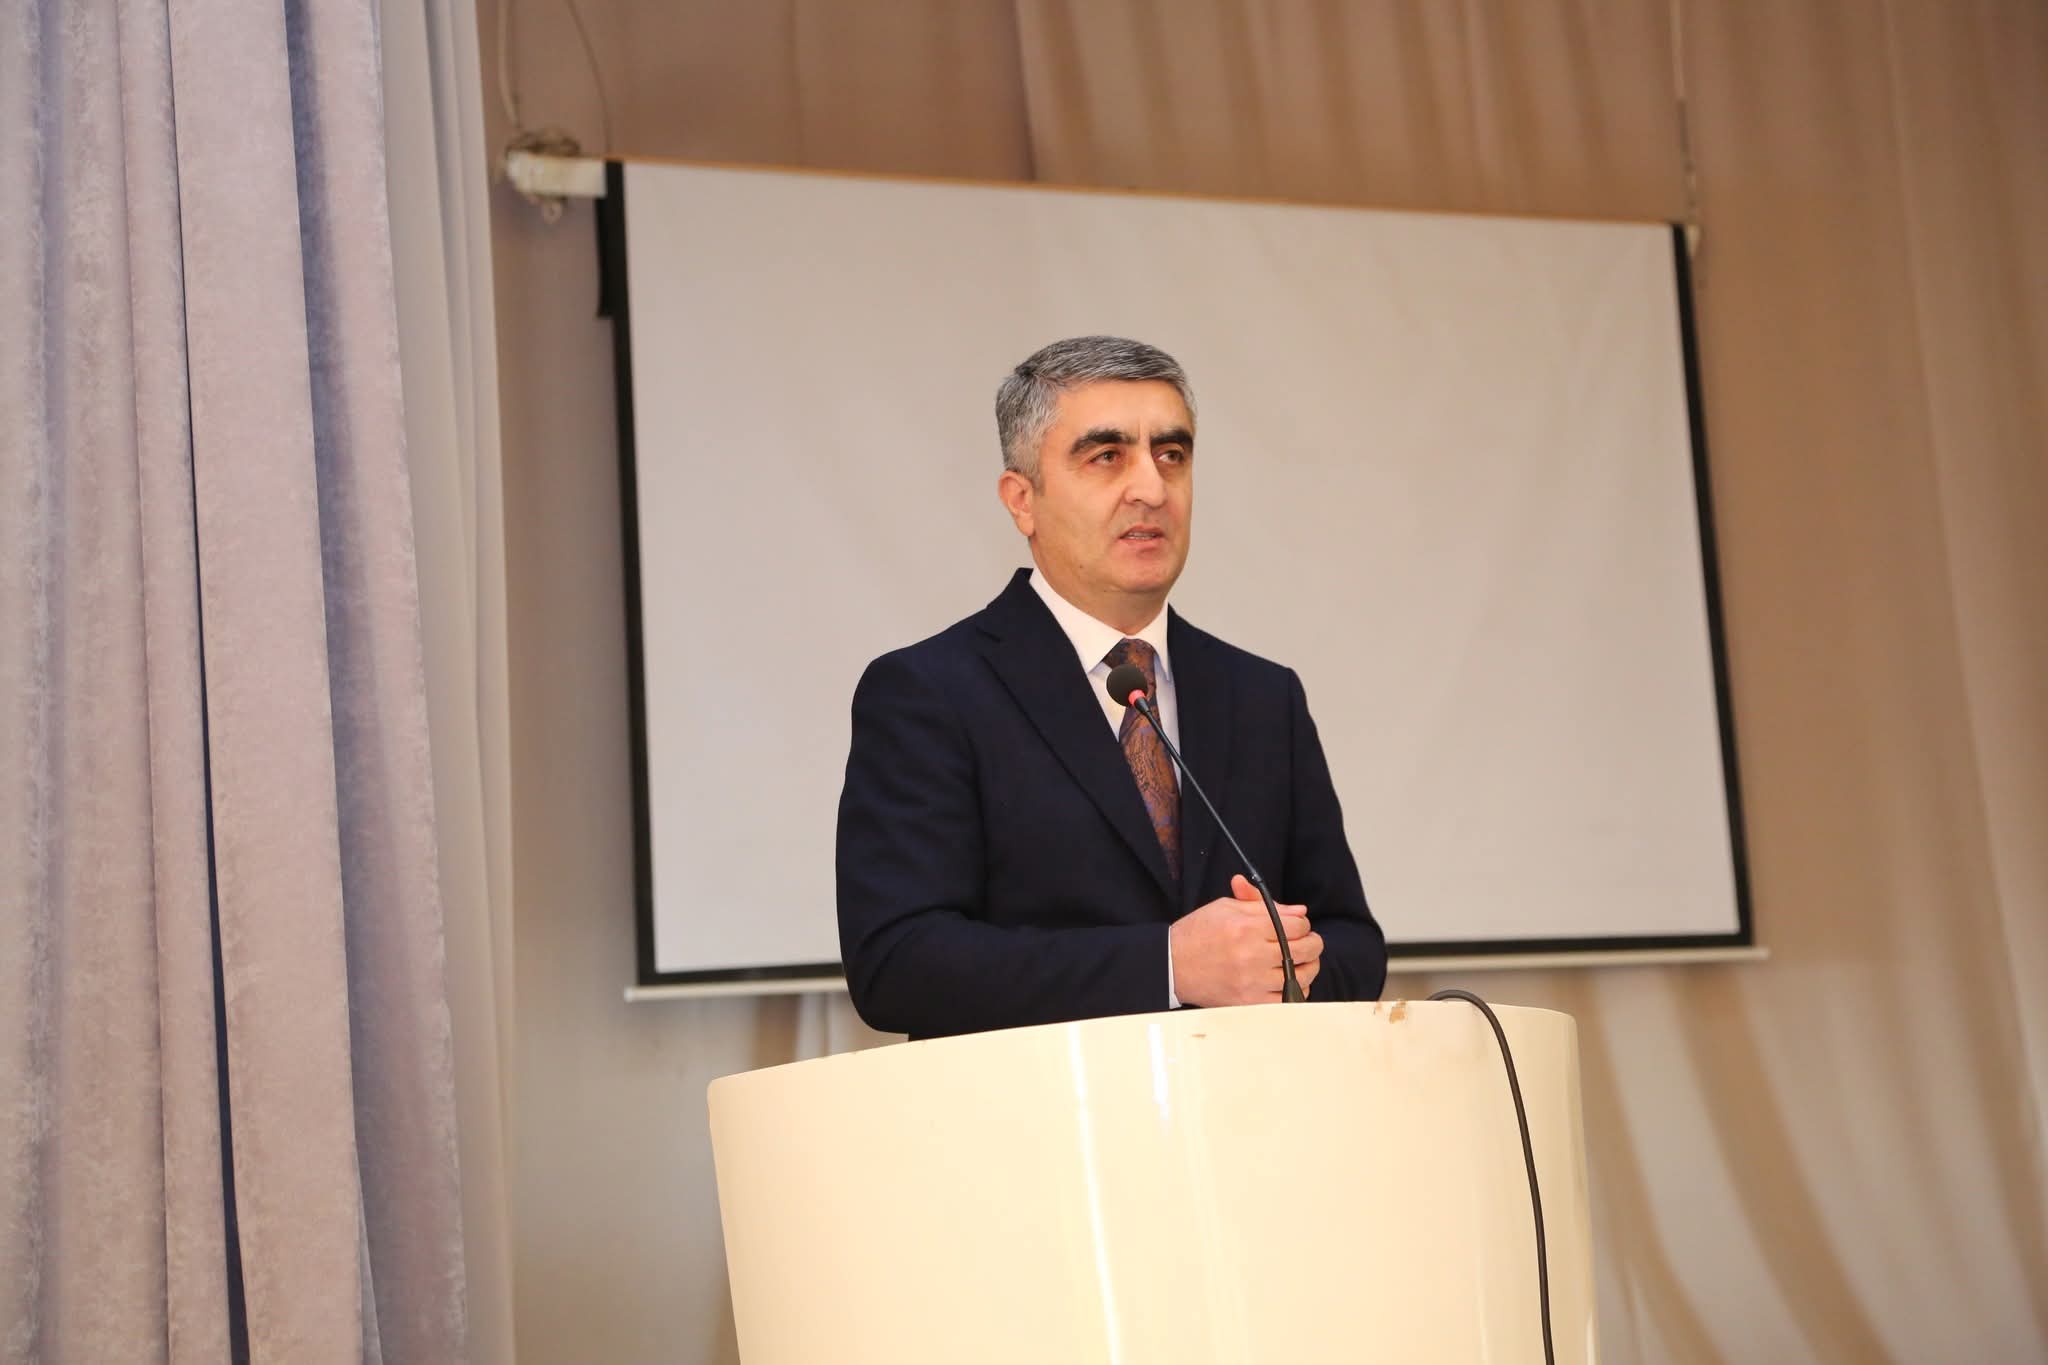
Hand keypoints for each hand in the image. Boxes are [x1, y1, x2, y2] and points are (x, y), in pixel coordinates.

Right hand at [1170, 874, 1322, 1005]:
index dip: (1302, 923)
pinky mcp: (1248, 1002)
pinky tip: (1287, 980)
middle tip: (1307, 942)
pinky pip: (1287, 1000)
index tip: (1297, 925)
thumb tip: (1299, 912)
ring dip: (1308, 967)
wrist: (1172, 965)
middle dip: (1312, 942)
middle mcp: (1252, 954)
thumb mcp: (1226, 907)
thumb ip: (1263, 906)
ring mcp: (1251, 981)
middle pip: (1305, 949)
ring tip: (1300, 962)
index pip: (1297, 924)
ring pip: (1302, 976)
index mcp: (1246, 927)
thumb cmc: (1197, 934)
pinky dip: (1294, 990)